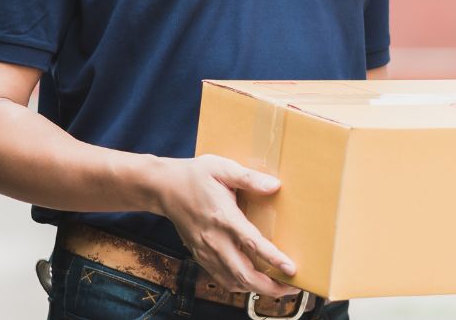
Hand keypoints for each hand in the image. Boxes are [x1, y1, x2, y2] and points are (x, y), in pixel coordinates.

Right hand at [152, 154, 300, 298]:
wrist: (163, 187)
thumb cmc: (194, 175)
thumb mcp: (221, 167)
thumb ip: (249, 178)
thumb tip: (275, 185)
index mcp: (223, 217)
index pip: (251, 243)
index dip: (273, 258)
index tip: (291, 269)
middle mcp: (214, 239)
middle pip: (243, 274)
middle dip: (269, 286)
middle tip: (291, 288)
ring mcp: (205, 251)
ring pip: (233, 281)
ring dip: (257, 289)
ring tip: (278, 288)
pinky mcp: (200, 255)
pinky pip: (221, 278)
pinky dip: (240, 285)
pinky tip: (253, 282)